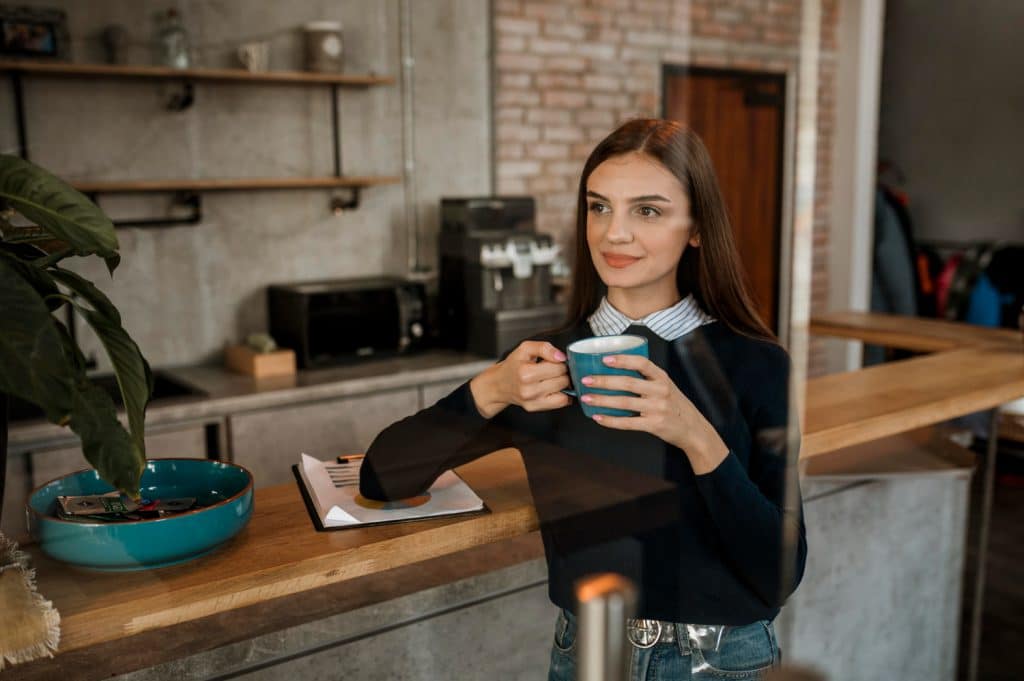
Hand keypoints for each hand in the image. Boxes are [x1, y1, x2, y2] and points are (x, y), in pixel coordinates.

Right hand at [469, 341, 571, 417]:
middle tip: (551, 370)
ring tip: (551, 379)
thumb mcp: (525, 348)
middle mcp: (529, 389)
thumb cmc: (513, 365)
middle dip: (561, 373)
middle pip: (563, 380)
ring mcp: (532, 401)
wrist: (499, 384)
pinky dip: (563, 395)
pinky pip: (561, 403)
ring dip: (562, 384)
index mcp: (526, 372)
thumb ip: (544, 348)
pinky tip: (554, 389)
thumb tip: (561, 357)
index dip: (559, 362)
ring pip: (565, 392)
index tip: (552, 361)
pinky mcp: (534, 408)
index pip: (559, 367)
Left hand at [580, 354, 728, 473]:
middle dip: (604, 381)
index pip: (642, 363)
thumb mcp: (666, 386)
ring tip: (586, 398)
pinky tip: (598, 418)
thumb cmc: (674, 405)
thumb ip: (646, 379)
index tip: (604, 358)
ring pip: (624, 403)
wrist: (693, 429)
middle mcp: (661, 391)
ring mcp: (658, 409)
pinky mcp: (654, 425)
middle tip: (585, 380)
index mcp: (662, 377)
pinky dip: (610, 420)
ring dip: (602, 400)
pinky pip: (628, 423)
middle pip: (628, 383)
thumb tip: (613, 371)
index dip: (623, 360)